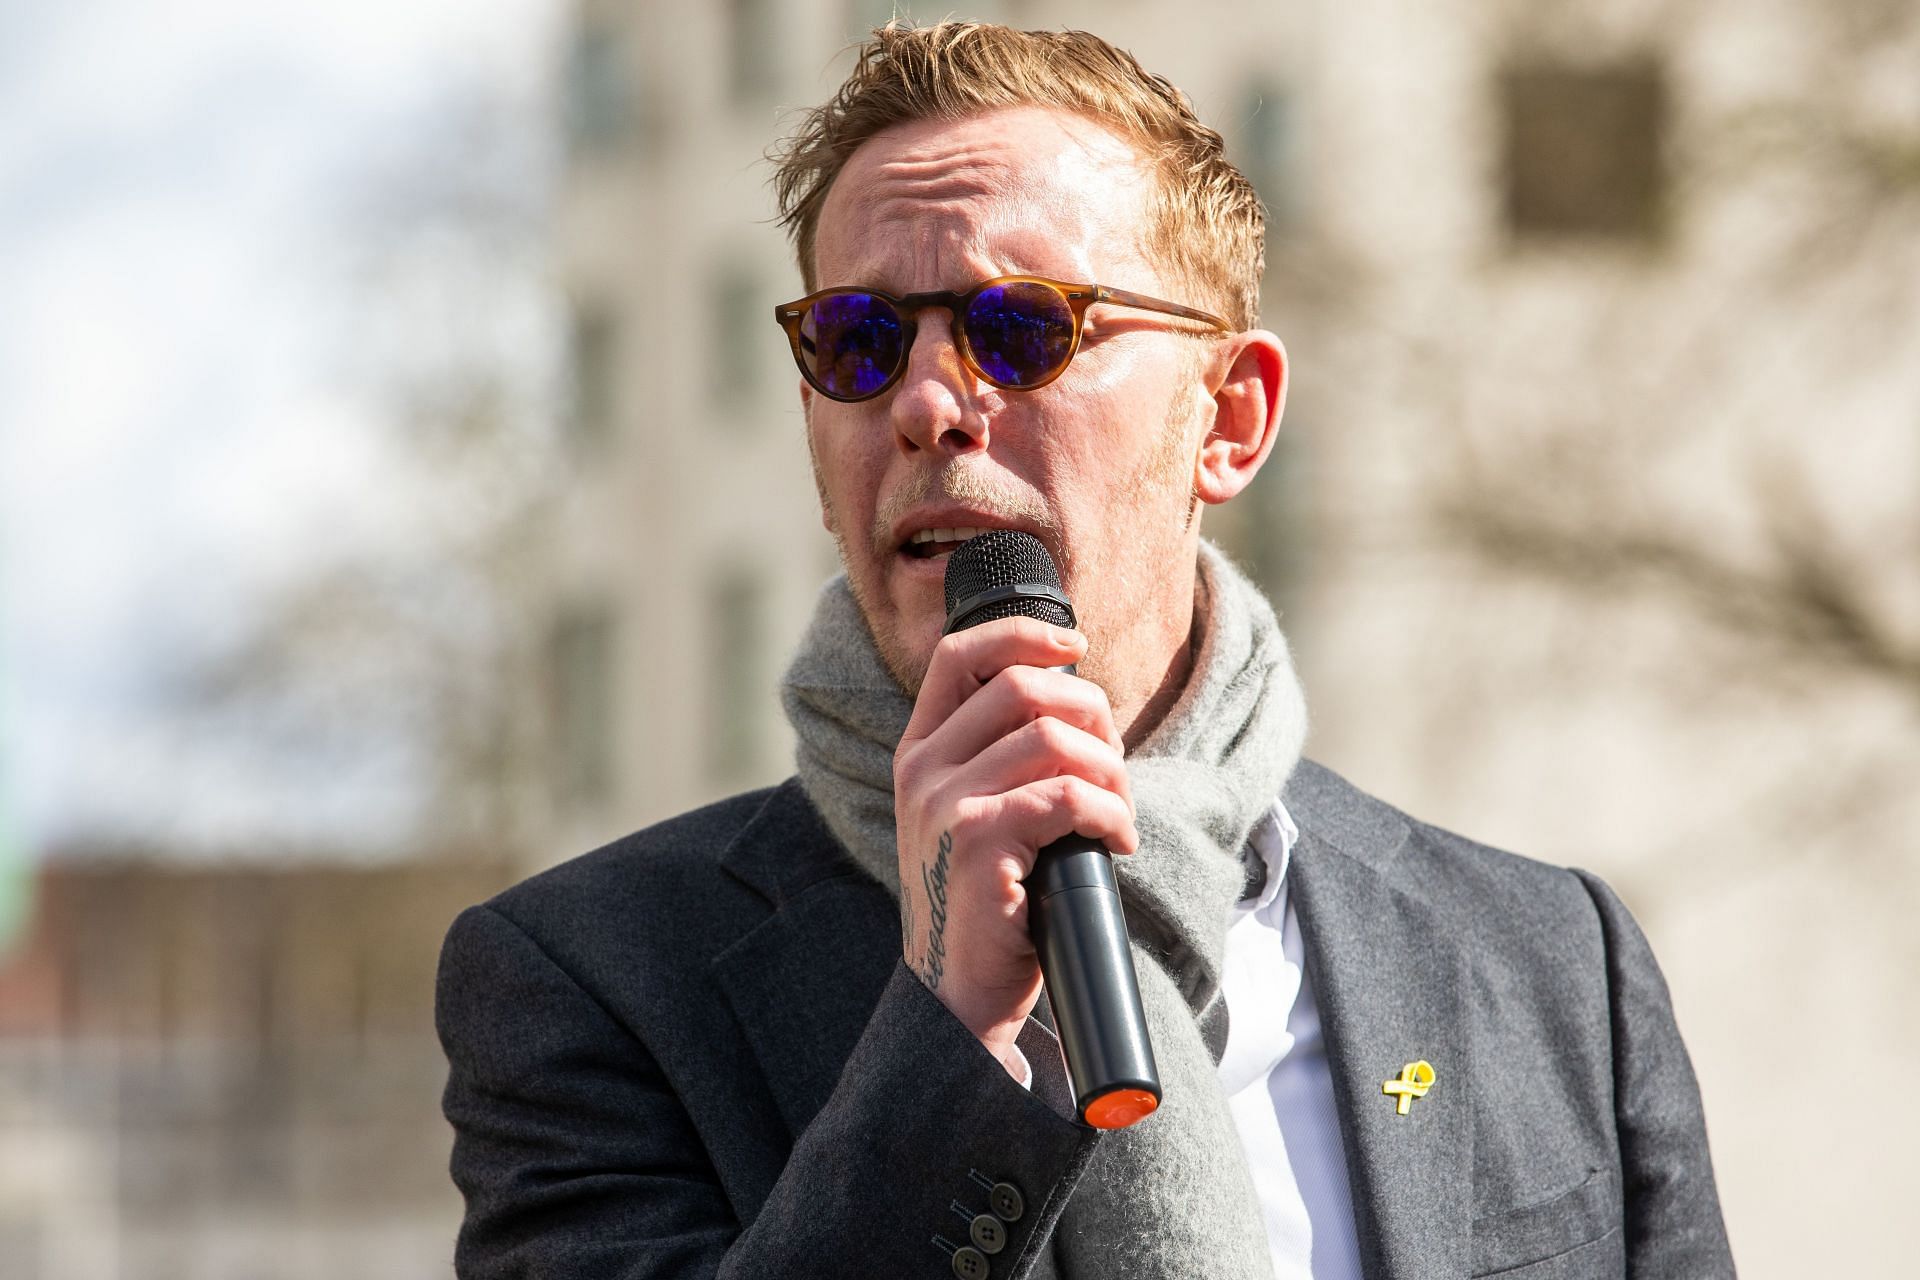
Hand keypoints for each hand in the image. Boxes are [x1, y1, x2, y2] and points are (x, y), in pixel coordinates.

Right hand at [892, 616, 1137, 1074]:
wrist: (959, 993)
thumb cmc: (986, 902)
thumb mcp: (975, 815)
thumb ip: (1002, 758)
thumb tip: (1081, 704)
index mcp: (920, 752)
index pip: (959, 654)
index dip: (1022, 635)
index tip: (1076, 645)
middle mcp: (923, 769)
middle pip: (1022, 688)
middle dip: (1091, 714)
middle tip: (1115, 764)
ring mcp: (945, 803)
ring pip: (1052, 739)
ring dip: (1110, 771)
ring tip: (1120, 812)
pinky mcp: (978, 840)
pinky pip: (1069, 795)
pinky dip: (1111, 813)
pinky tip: (1117, 842)